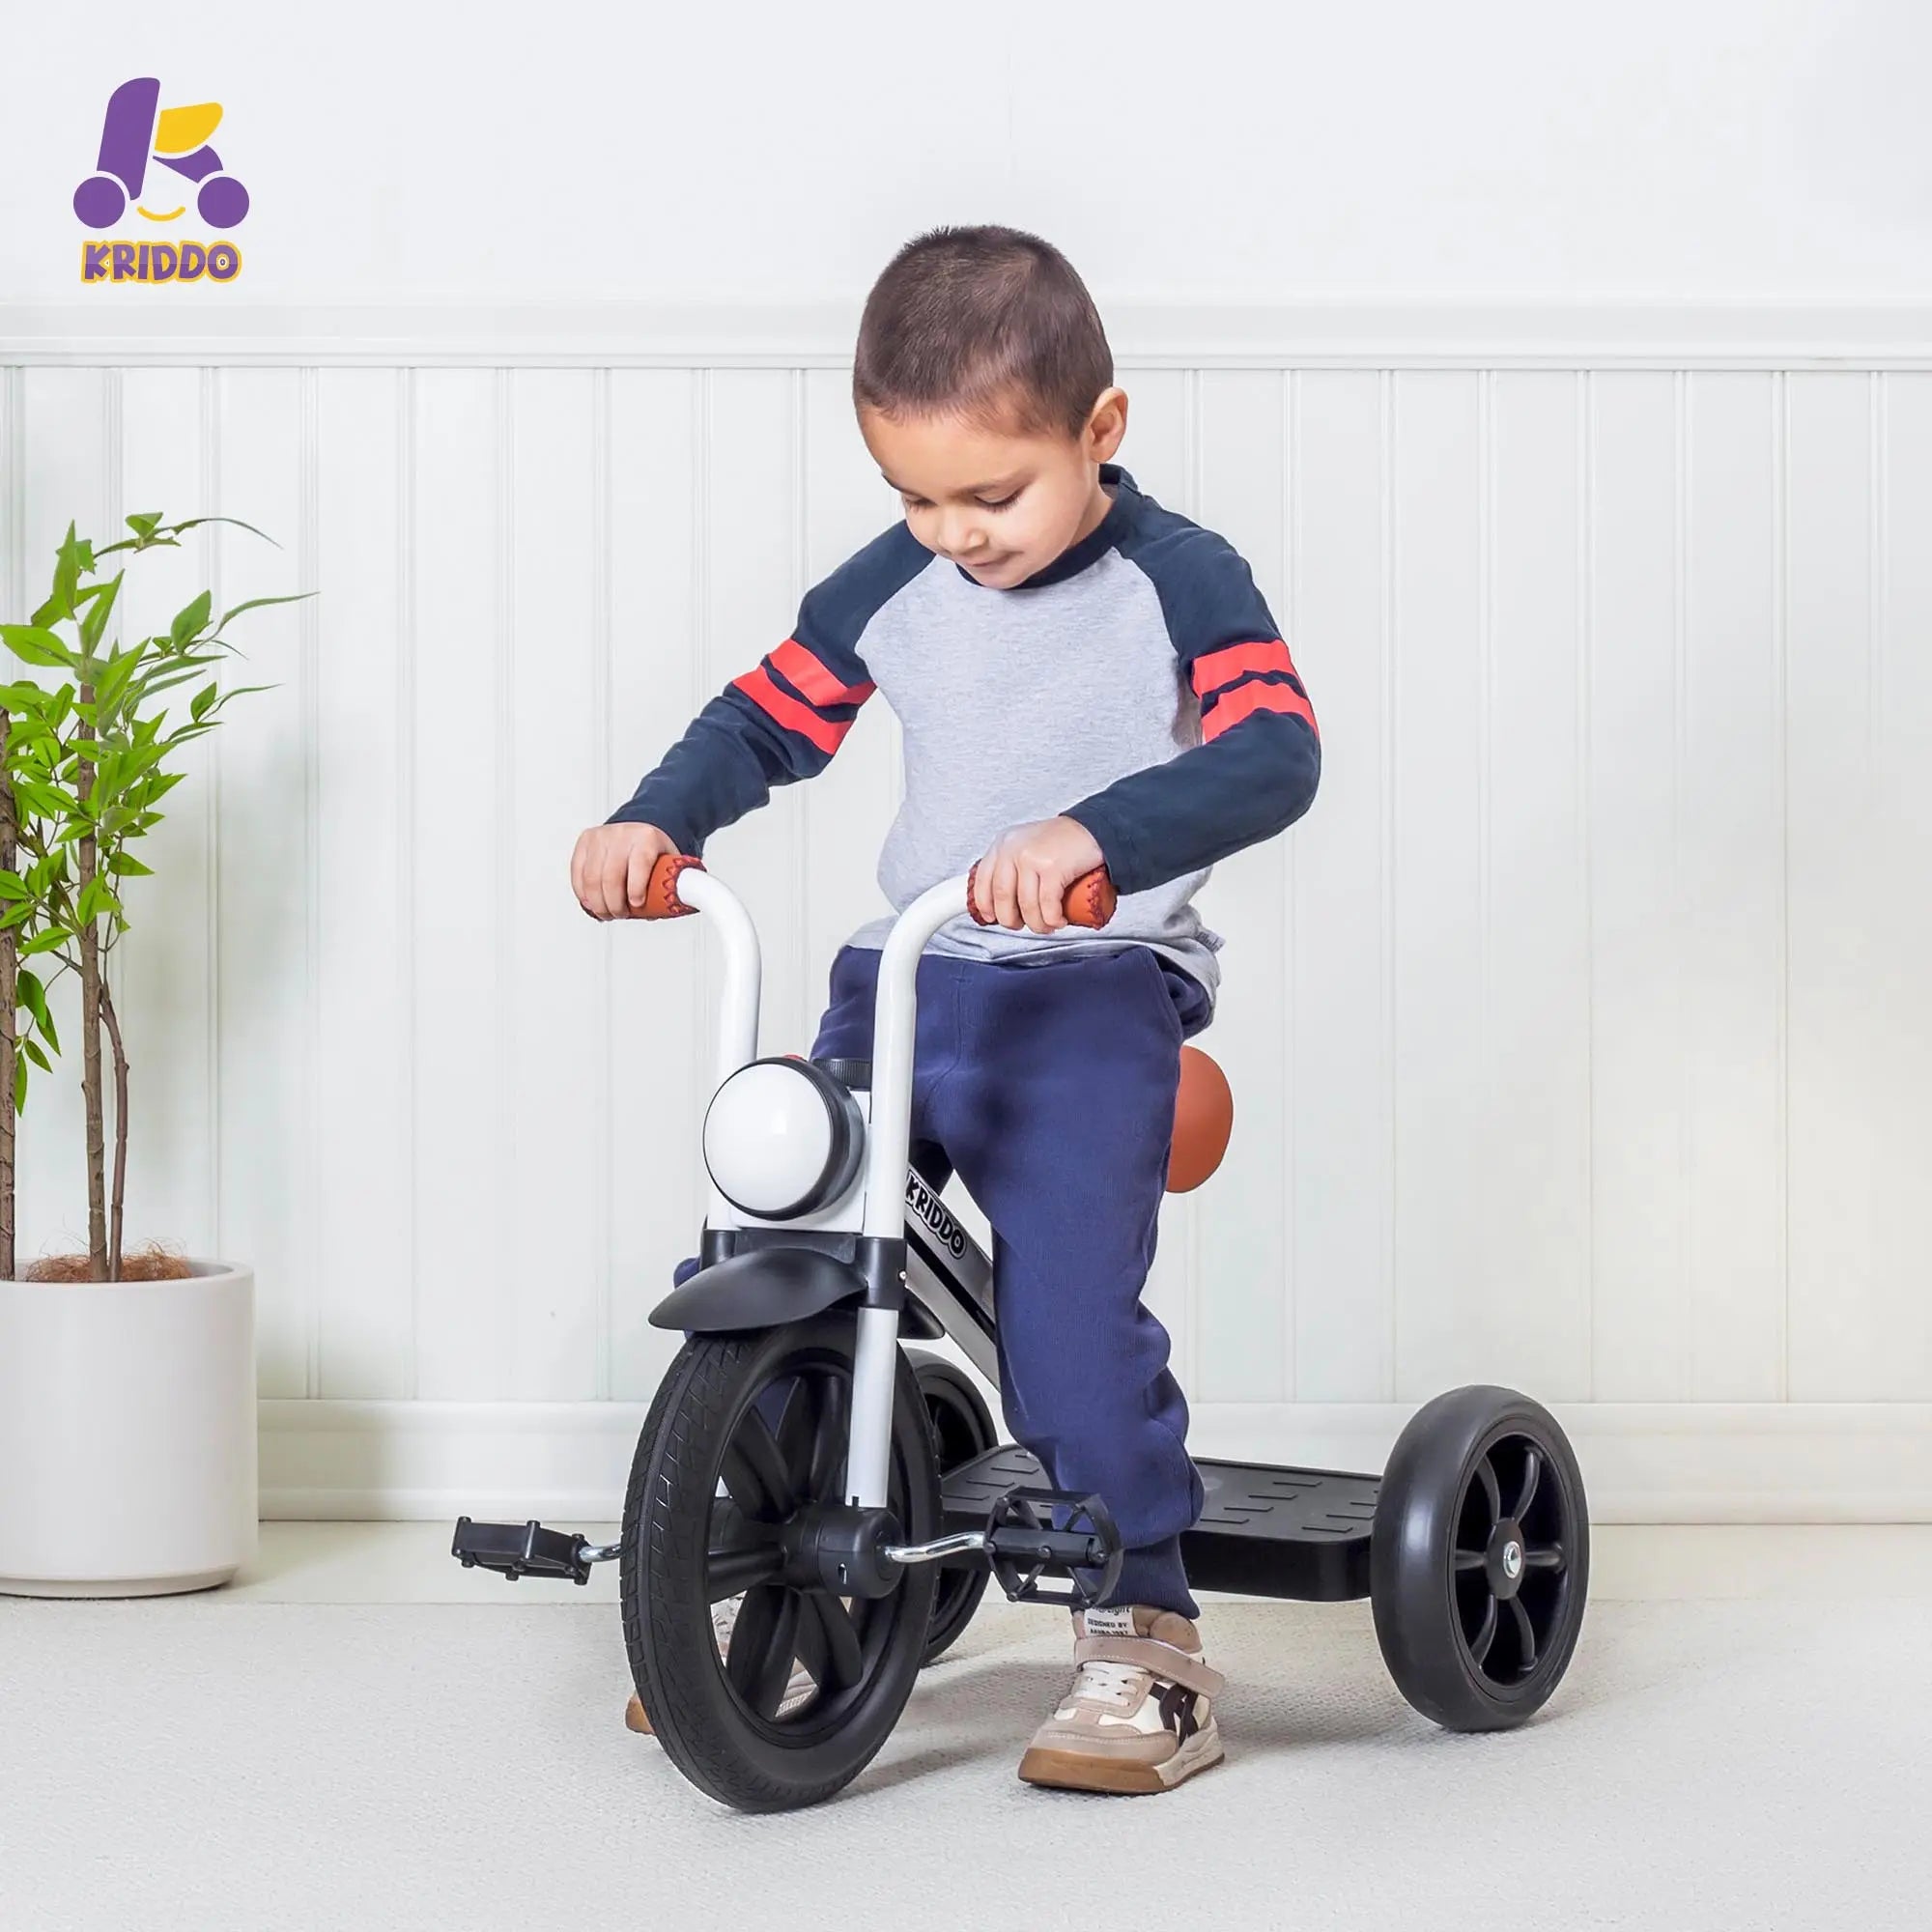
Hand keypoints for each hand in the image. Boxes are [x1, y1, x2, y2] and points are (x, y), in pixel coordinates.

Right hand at [572, 821, 677, 919]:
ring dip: (597, 902)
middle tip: (620, 915)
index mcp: (647, 838)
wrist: (637, 830)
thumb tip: (661, 909)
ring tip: (606, 913)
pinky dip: (582, 892)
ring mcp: (601, 837)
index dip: (636, 888)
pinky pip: (578, 872)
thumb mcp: (669, 862)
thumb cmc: (653, 850)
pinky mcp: (585, 842)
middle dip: (614, 904)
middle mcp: (622, 834)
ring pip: (591, 877)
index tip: (636, 904)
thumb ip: (669, 884)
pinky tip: (590, 903)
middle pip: (611, 876)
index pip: (639, 863)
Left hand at [968, 817, 1106, 933]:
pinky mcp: (1052, 868)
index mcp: (1003, 844)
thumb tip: (1000, 899)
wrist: (1093, 829)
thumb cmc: (1062, 841)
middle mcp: (1013, 849)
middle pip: (1002, 897)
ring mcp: (1032, 858)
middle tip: (1021, 925)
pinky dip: (1052, 919)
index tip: (991, 917)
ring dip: (1037, 924)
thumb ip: (1010, 863)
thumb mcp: (1026, 844)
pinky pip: (1047, 905)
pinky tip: (1058, 921)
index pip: (982, 880)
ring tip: (1046, 926)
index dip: (985, 904)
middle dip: (1011, 919)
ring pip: (1026, 905)